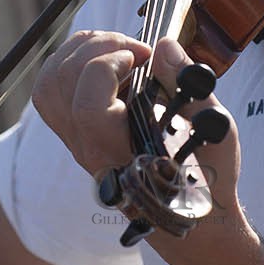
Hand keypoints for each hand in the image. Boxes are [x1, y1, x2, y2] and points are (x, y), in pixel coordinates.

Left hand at [32, 30, 243, 258]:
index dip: (107, 67)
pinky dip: (69, 63)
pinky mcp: (74, 135)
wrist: (187, 218)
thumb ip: (189, 88)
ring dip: (78, 51)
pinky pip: (50, 92)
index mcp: (121, 154)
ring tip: (116, 46)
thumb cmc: (205, 179)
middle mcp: (89, 149)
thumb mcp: (215, 132)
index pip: (87, 108)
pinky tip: (101, 58)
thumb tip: (164, 47)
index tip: (144, 55)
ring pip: (48, 86)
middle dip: (95, 49)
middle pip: (59, 87)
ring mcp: (76, 143)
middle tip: (136, 48)